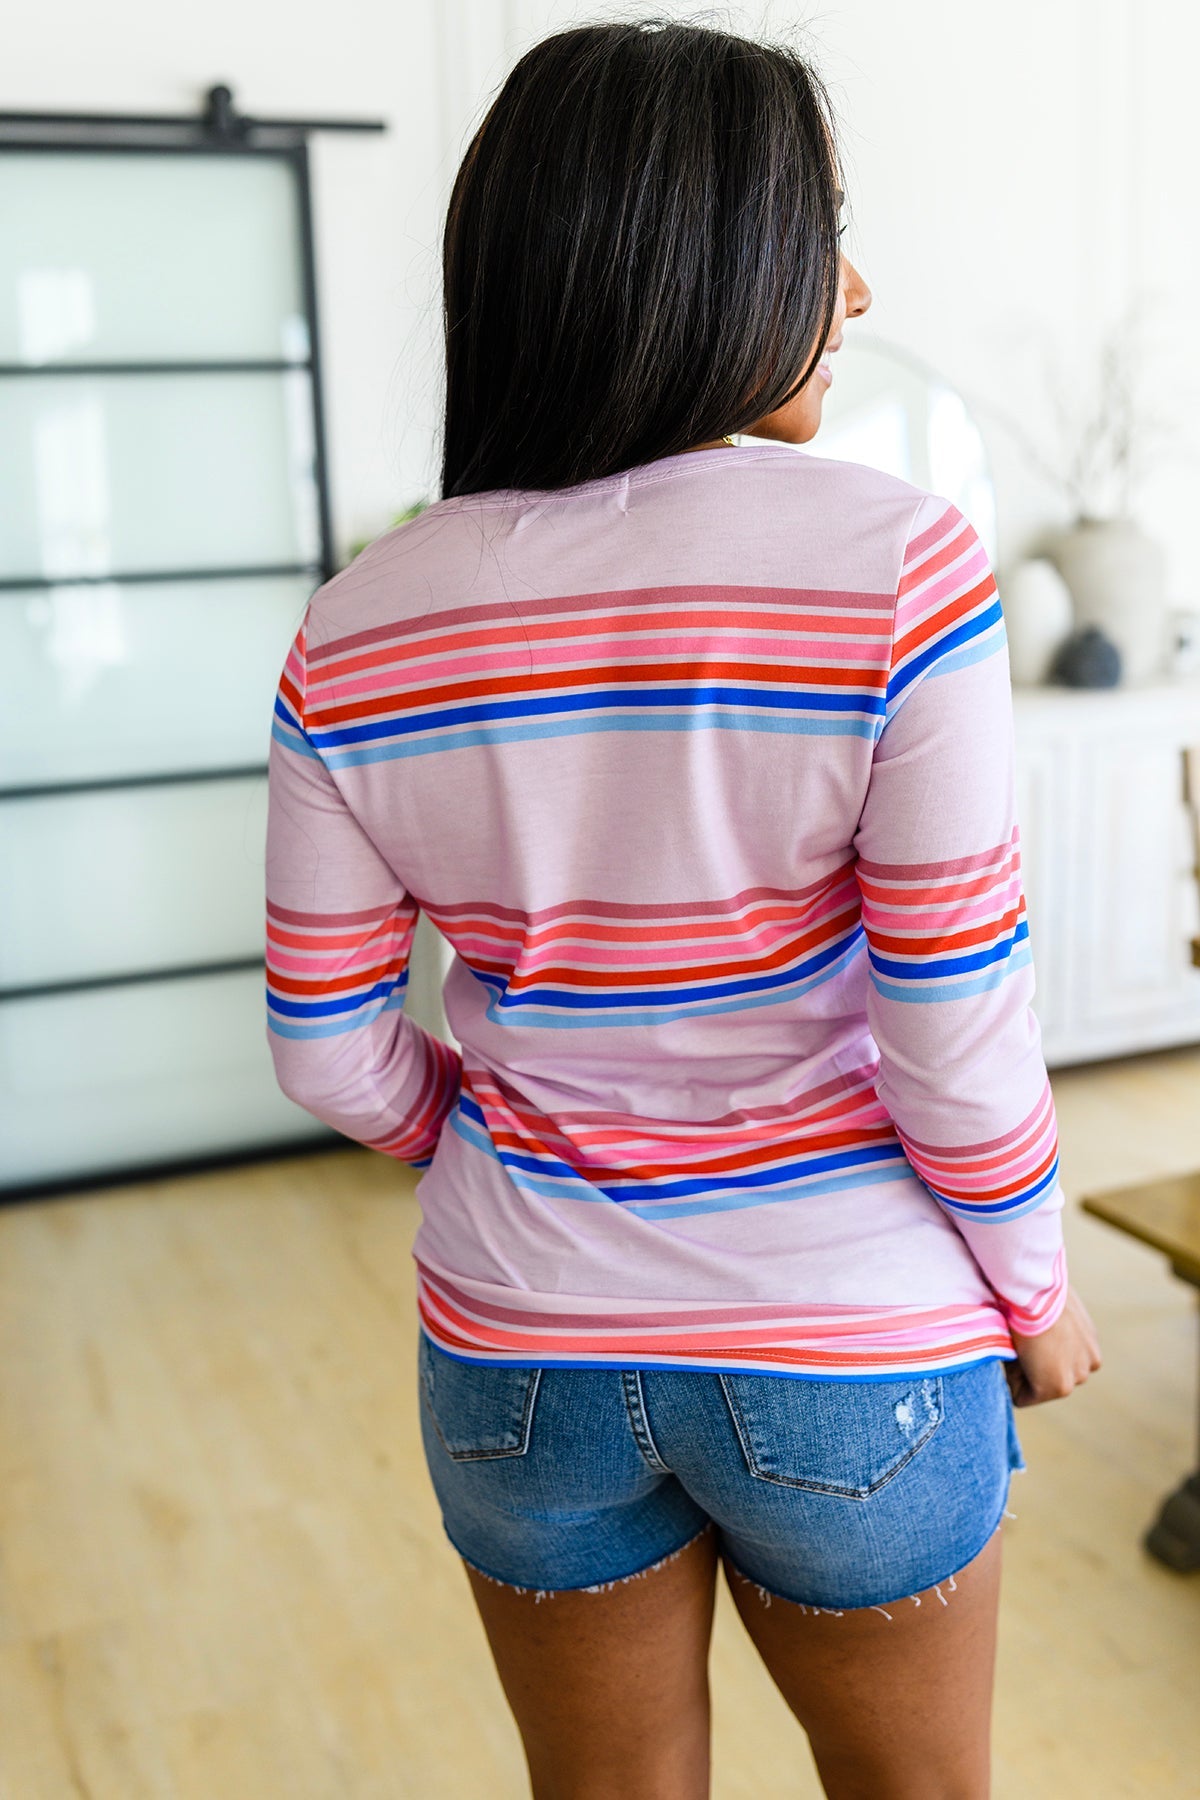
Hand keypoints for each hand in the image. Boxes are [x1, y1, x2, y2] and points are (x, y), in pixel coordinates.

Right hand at [1006, 1286, 1101, 1406]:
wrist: (1037, 1292)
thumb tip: (1029, 1337)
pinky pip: (1022, 1397)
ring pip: (1037, 1387)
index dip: (1034, 1352)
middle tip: (1021, 1340)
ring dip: (1022, 1372)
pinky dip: (1011, 1382)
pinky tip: (1013, 1356)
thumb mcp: (1053, 1308)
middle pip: (1049, 1376)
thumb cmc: (1038, 1291)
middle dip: (1030, 1365)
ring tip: (1018, 1345)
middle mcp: (1089, 1365)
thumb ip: (1053, 1328)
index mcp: (1089, 1346)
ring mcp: (1076, 1378)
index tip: (1026, 1334)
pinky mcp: (1059, 1387)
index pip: (1057, 1362)